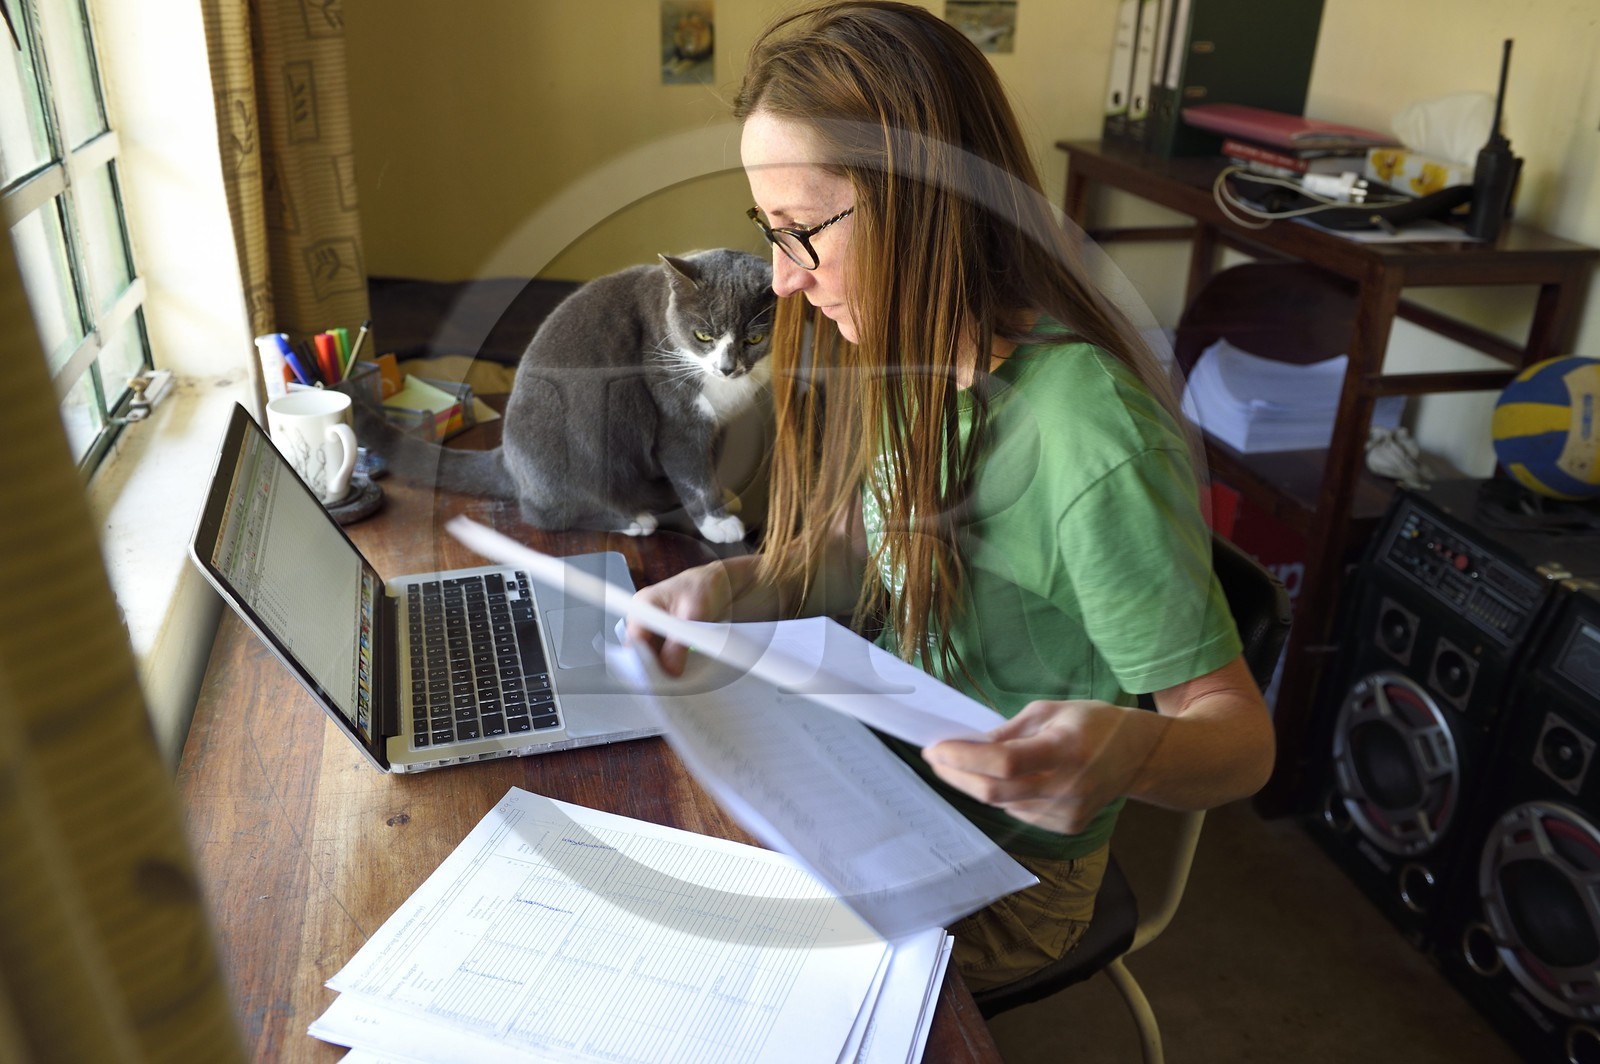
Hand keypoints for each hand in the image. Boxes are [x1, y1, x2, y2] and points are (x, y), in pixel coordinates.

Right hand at [625, 562, 734, 676]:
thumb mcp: (693, 616)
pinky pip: (662, 651)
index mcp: (643, 605)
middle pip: (641, 649)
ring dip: (663, 664)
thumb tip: (669, 671)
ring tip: (676, 678)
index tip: (656, 679)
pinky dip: (670, 660)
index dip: (643, 662)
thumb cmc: (704, 587)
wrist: (720, 582)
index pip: (634, 640)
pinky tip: (680, 668)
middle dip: (653, 666)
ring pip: (651, 653)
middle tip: (669, 683)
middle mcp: (643, 616)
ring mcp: (653, 624)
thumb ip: (678, 645)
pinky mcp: (664, 632)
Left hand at [920, 699, 1168, 834]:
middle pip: (995, 792)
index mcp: (1064, 750)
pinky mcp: (1066, 827)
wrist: (1140, 758)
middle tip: (936, 758)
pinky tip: (1005, 780)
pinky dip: (1003, 796)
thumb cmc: (1094, 724)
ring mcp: (1067, 813)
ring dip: (976, 785)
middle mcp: (1067, 787)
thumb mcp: (1051, 711)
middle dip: (957, 775)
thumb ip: (1009, 731)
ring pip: (1003, 805)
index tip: (935, 748)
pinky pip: (1019, 813)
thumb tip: (970, 746)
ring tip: (965, 763)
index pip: (1005, 762)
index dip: (964, 758)